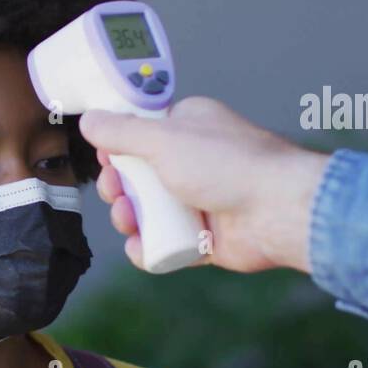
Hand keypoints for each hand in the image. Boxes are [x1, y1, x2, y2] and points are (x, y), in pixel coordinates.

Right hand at [80, 96, 329, 273]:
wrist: (278, 211)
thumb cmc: (229, 165)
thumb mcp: (163, 139)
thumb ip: (121, 130)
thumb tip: (89, 119)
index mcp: (190, 128)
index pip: (142, 134)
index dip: (119, 148)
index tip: (106, 158)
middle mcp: (195, 161)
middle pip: (139, 176)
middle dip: (120, 188)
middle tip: (117, 194)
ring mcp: (201, 200)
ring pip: (149, 212)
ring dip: (130, 219)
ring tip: (130, 222)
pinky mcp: (206, 236)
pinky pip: (167, 243)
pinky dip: (150, 248)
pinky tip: (142, 248)